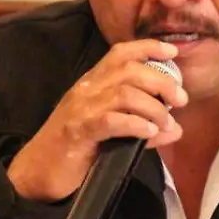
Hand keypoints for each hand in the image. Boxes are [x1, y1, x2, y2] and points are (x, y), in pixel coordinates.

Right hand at [7, 39, 186, 201]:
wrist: (37, 171)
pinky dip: (136, 124)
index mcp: (92, 83)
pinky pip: (112, 120)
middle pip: (129, 70)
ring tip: (166, 123)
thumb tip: (176, 128)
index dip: (148, 47)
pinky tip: (149, 133)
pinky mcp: (79, 132)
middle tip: (180, 99)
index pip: (120, 53)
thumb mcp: (112, 133)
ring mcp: (81, 109)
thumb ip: (143, 127)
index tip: (172, 52)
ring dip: (153, 107)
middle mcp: (86, 89)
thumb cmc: (74, 149)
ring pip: (125, 93)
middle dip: (162, 81)